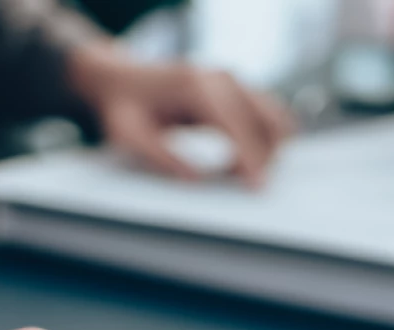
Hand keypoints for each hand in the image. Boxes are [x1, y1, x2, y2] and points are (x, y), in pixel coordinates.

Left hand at [69, 42, 294, 185]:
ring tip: (247, 175)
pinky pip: (262, 112)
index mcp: (195, 86)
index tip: (258, 184)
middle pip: (263, 116)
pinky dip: (263, 136)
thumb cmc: (124, 108)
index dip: (250, 156)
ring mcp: (229, 79)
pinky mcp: (233, 87)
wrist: (123, 80)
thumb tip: (196, 180)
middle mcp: (218, 77)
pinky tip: (243, 160)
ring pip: (271, 112)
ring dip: (270, 145)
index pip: (235, 123)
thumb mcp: (131, 137)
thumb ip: (162, 158)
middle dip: (266, 155)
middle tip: (255, 188)